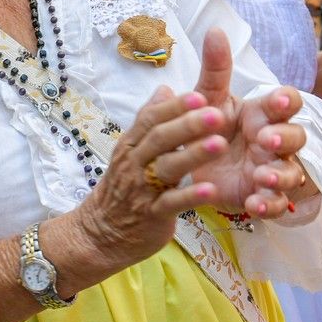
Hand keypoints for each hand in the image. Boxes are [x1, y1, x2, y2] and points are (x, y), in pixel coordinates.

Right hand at [75, 86, 221, 265]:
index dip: (174, 107)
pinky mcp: (152, 215)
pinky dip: (190, 196)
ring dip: (193, 155)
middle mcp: (134, 163)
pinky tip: (212, 189)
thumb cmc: (124, 188)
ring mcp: (142, 189)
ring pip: (167, 168)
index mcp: (131, 145)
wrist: (101, 232)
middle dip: (188, 125)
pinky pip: (171, 203)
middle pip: (159, 139)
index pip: (150, 119)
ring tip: (220, 144)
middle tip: (216, 113)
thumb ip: (149, 121)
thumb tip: (165, 88)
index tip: (199, 95)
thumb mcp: (131, 150)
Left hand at [180, 29, 309, 216]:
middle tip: (266, 140)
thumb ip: (214, 69)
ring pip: (291, 172)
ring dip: (280, 174)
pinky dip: (269, 204)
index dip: (286, 102)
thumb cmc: (207, 126)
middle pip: (297, 137)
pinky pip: (276, 203)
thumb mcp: (207, 99)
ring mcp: (270, 169)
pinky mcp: (260, 195)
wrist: (186, 163)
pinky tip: (254, 203)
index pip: (288, 103)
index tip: (276, 101)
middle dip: (286, 138)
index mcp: (262, 114)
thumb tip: (214, 29)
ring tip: (261, 176)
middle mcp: (272, 140)